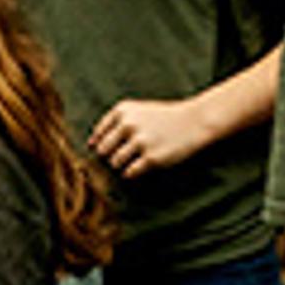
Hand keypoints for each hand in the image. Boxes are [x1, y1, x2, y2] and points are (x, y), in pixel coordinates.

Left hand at [91, 93, 216, 177]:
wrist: (194, 121)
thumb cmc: (163, 118)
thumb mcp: (137, 111)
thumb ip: (114, 123)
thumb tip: (90, 144)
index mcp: (122, 110)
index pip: (98, 134)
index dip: (100, 145)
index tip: (110, 149)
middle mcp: (128, 124)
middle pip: (103, 150)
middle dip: (110, 156)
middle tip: (125, 154)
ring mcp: (140, 142)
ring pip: (115, 163)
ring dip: (122, 165)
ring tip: (136, 158)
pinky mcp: (151, 158)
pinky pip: (129, 173)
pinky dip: (132, 173)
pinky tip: (143, 165)